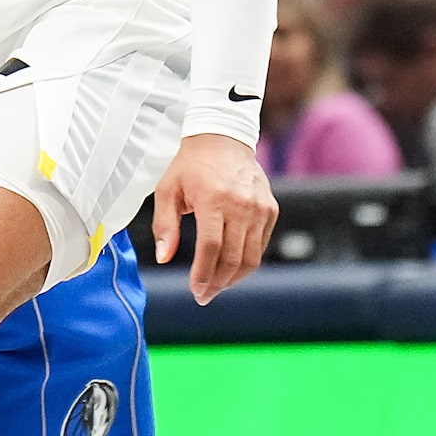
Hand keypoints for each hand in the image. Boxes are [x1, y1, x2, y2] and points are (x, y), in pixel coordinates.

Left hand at [151, 133, 276, 304]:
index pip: (211, 248)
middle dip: (218, 283)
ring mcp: (260, 207)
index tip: (195, 290)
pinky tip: (230, 269)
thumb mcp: (167, 191)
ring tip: (217, 287)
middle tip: (204, 296)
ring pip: (251, 257)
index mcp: (214, 199)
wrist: (223, 139)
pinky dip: (247, 262)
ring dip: (234, 278)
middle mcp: (241, 205)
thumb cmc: (190, 166)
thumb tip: (164, 258)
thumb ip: (164, 226)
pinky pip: (260, 245)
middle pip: (233, 257)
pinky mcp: (270, 209)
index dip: (203, 274)